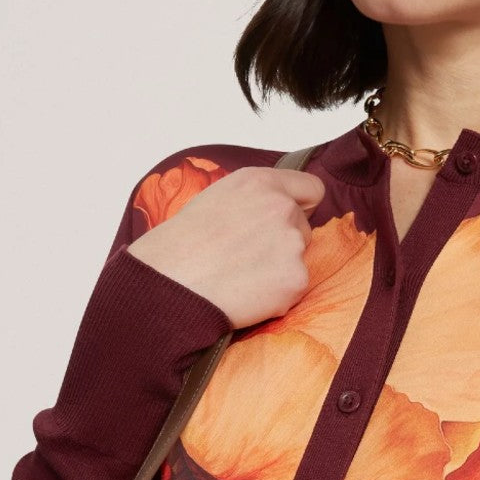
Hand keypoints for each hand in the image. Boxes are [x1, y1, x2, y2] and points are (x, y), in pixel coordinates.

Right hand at [127, 165, 324, 328]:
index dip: (302, 206)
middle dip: (283, 243)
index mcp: (260, 182)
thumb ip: (253, 201)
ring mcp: (292, 244)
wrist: (168, 285)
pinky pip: (294, 289)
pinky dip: (275, 297)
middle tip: (247, 258)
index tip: (292, 219)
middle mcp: (282, 208)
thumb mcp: (215, 199)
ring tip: (240, 278)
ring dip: (278, 271)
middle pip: (304, 228)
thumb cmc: (178, 246)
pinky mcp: (296, 279)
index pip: (312, 188)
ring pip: (299, 260)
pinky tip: (245, 295)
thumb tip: (269, 212)